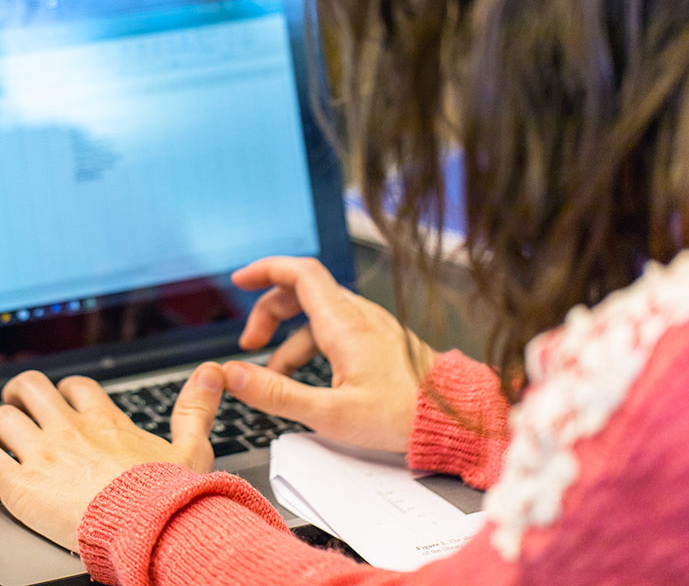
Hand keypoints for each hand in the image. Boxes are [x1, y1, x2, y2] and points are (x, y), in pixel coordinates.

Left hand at [0, 362, 224, 551]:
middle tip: (14, 404)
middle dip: (17, 392)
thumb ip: (196, 409)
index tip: (64, 402)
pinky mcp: (20, 484)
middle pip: (30, 388)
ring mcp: (42, 454)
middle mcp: (69, 430)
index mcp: (105, 421)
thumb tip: (211, 374)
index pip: (77, 387)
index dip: (66, 392)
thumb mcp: (192, 449)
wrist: (147, 530)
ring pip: (1, 417)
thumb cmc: (170, 498)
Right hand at [228, 256, 436, 451]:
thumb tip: (234, 376)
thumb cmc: (401, 417)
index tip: (240, 280)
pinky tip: (309, 379)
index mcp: (344, 324)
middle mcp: (358, 316)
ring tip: (274, 377)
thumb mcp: (329, 413)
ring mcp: (371, 326)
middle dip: (269, 312)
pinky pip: (336, 330)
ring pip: (318, 315)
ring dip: (288, 339)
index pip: (299, 273)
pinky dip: (311, 346)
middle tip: (249, 344)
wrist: (454, 419)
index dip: (265, 270)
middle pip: (302, 292)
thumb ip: (277, 394)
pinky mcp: (380, 340)